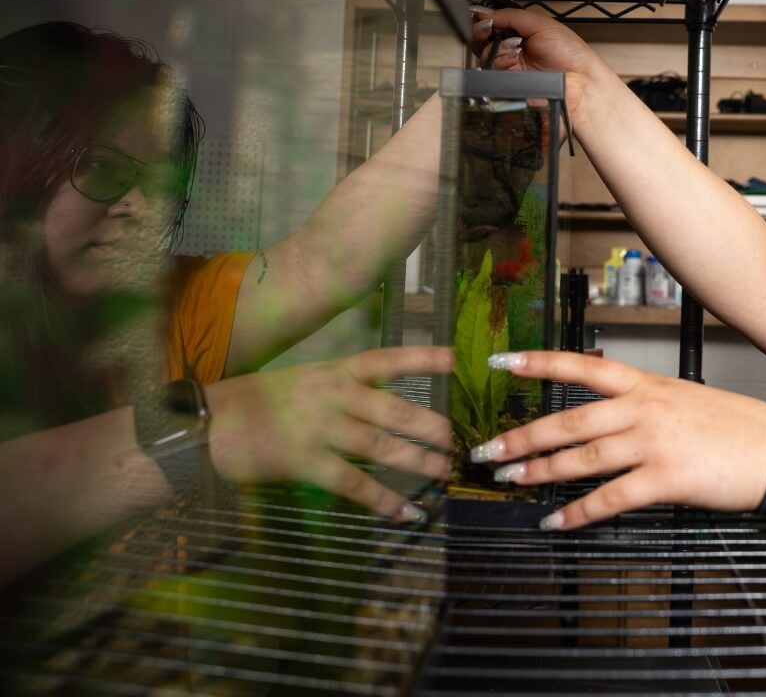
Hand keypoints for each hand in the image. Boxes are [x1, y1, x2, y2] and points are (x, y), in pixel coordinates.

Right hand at [206, 346, 451, 520]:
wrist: (206, 424)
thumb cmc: (253, 402)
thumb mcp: (300, 380)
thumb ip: (338, 389)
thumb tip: (379, 406)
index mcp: (333, 371)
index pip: (386, 360)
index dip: (423, 359)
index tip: (455, 360)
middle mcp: (332, 395)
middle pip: (394, 410)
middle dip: (430, 427)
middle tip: (456, 440)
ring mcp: (320, 428)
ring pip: (382, 447)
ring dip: (418, 462)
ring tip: (442, 472)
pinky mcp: (306, 462)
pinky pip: (355, 484)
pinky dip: (384, 500)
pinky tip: (408, 511)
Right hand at [469, 6, 609, 115]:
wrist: (580, 79)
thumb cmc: (570, 53)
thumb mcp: (539, 23)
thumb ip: (510, 15)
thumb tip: (484, 11)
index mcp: (520, 32)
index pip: (492, 23)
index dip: (483, 18)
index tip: (480, 14)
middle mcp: (513, 49)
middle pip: (482, 40)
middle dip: (482, 31)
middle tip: (489, 28)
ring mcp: (510, 67)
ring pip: (483, 55)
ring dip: (497, 47)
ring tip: (516, 46)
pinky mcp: (509, 83)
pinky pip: (491, 71)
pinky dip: (501, 61)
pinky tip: (515, 58)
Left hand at [472, 351, 765, 530]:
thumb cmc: (735, 427)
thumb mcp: (684, 399)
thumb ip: (643, 405)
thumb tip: (608, 419)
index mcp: (647, 385)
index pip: (583, 366)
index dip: (539, 363)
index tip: (502, 362)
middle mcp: (644, 408)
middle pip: (570, 419)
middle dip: (523, 436)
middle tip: (488, 450)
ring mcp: (654, 442)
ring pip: (582, 457)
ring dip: (540, 471)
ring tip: (510, 481)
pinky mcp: (667, 478)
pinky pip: (610, 498)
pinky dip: (578, 512)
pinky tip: (556, 520)